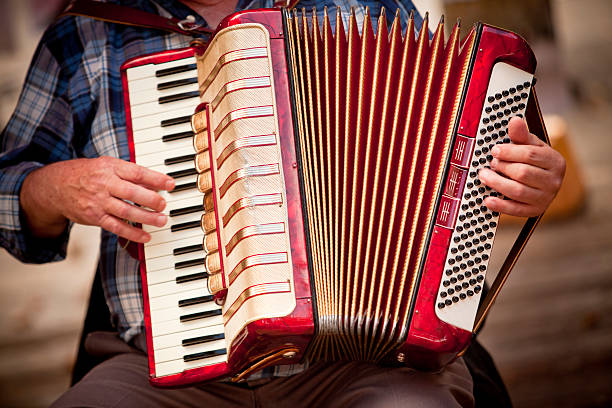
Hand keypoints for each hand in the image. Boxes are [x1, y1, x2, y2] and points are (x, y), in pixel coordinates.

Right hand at [20, 156, 174, 242]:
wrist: (55, 187)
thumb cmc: (87, 174)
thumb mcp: (107, 165)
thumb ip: (129, 174)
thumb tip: (155, 184)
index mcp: (110, 168)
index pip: (136, 172)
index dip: (156, 178)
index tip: (171, 183)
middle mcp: (104, 184)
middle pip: (132, 192)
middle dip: (151, 200)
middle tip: (164, 204)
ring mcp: (99, 202)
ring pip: (126, 211)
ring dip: (146, 218)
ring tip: (162, 220)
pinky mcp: (95, 217)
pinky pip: (116, 227)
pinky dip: (132, 233)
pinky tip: (146, 236)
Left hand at [478, 117, 565, 216]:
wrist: (545, 183)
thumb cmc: (536, 162)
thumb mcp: (532, 146)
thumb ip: (522, 135)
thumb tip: (514, 121)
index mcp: (555, 161)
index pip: (531, 155)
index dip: (510, 152)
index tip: (495, 150)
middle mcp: (553, 181)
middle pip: (523, 173)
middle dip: (503, 167)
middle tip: (491, 163)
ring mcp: (545, 198)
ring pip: (518, 192)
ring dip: (497, 183)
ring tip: (484, 176)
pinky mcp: (535, 211)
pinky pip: (516, 210)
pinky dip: (500, 206)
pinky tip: (487, 199)